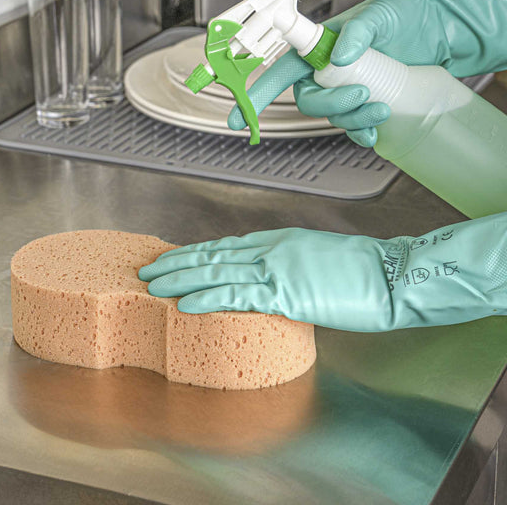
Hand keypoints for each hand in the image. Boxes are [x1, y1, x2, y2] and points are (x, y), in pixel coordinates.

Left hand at [139, 213, 506, 331]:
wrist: (392, 274)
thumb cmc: (363, 270)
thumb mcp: (318, 259)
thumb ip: (289, 266)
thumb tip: (272, 280)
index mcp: (278, 240)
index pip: (226, 247)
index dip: (196, 253)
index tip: (175, 259)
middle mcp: (270, 249)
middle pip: (213, 255)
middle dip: (178, 263)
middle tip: (150, 269)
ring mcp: (274, 269)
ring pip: (215, 272)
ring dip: (181, 278)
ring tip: (154, 284)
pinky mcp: (283, 292)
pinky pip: (235, 296)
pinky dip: (206, 298)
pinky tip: (183, 302)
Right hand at [228, 0, 506, 146]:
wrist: (436, 31)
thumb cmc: (403, 15)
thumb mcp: (381, 15)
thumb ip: (358, 31)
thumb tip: (339, 56)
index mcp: (316, 48)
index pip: (278, 73)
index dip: (256, 97)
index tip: (238, 120)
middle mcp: (324, 72)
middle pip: (309, 102)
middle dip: (332, 105)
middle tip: (361, 94)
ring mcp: (343, 90)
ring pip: (332, 117)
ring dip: (353, 119)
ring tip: (383, 106)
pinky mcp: (363, 105)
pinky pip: (351, 128)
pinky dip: (361, 133)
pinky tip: (374, 132)